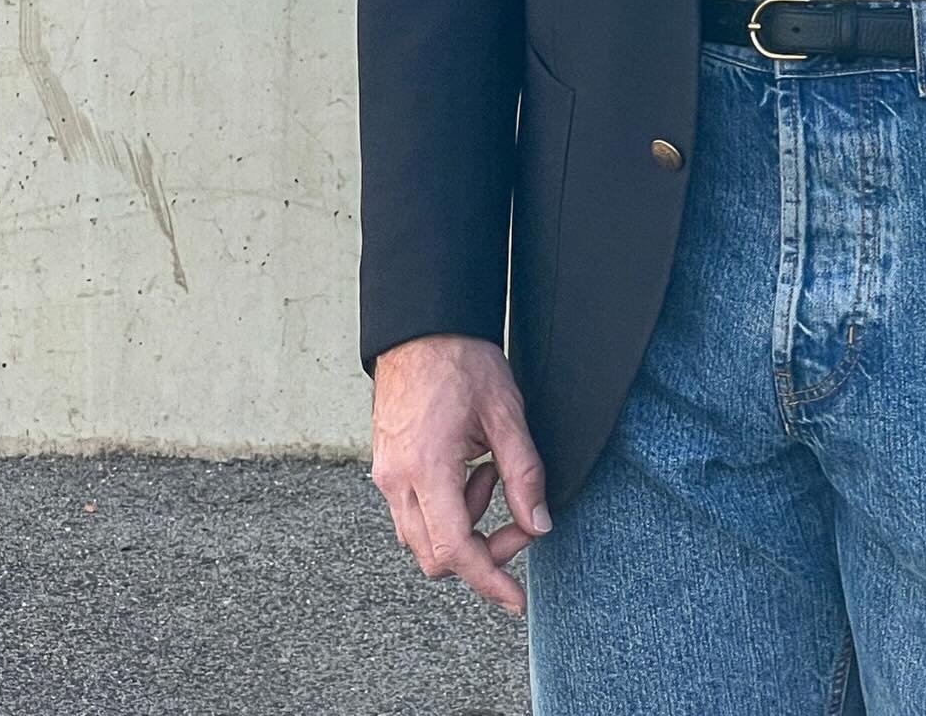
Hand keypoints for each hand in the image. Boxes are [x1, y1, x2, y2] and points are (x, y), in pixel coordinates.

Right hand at [370, 333, 550, 615]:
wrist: (422, 326)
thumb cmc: (462, 360)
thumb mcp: (506, 413)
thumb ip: (524, 474)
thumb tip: (539, 524)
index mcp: (426, 469)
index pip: (455, 551)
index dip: (488, 580)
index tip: (515, 599)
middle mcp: (396, 481)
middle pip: (434, 557)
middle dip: (482, 552)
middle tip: (518, 519)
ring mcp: (386, 475)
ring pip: (421, 538)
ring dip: (464, 526)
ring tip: (491, 475)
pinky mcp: (386, 467)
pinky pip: (413, 512)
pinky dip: (446, 508)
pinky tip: (470, 470)